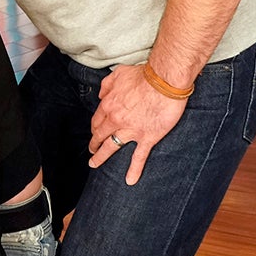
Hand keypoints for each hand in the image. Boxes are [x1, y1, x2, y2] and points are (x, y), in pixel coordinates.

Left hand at [88, 63, 186, 184]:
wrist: (164, 81)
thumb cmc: (142, 75)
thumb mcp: (117, 74)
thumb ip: (106, 85)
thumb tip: (101, 95)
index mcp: (108, 104)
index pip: (97, 120)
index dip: (95, 127)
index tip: (95, 132)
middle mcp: (116, 119)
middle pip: (100, 135)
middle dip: (94, 144)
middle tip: (91, 151)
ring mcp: (131, 130)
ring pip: (112, 147)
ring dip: (101, 157)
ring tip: (94, 164)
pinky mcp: (148, 137)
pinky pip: (139, 156)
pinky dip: (134, 169)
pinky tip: (130, 181)